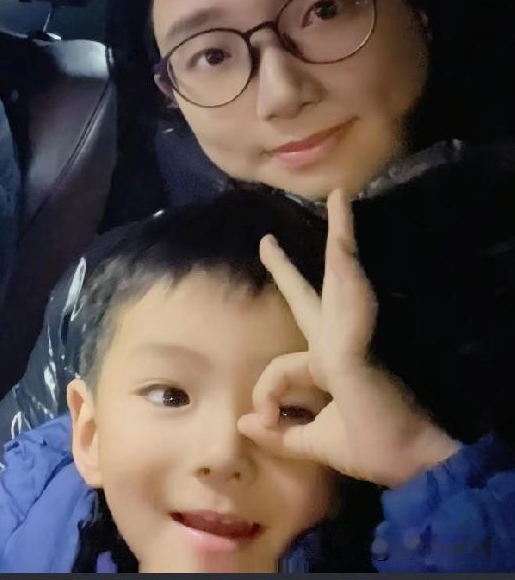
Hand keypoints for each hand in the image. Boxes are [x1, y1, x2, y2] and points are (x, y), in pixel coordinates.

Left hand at [237, 190, 459, 487]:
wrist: (418, 462)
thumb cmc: (377, 449)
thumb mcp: (316, 444)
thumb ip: (280, 435)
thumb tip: (242, 423)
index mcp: (329, 367)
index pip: (285, 364)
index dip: (266, 393)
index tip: (261, 417)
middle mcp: (339, 343)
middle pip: (310, 297)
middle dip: (286, 270)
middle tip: (267, 241)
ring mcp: (350, 335)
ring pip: (336, 277)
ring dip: (339, 237)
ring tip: (339, 199)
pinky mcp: (356, 336)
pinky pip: (347, 287)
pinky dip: (345, 252)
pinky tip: (344, 220)